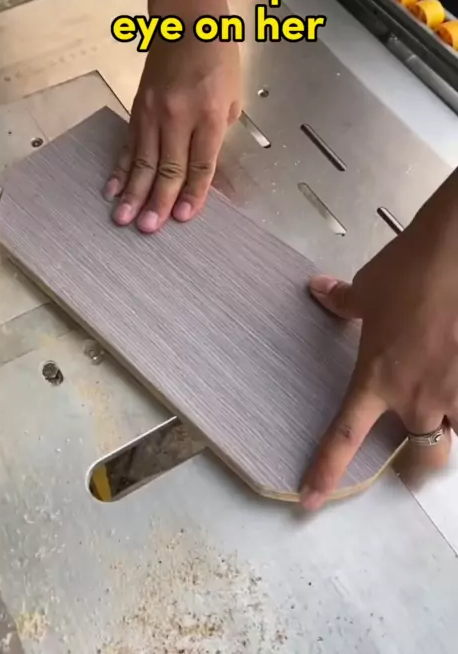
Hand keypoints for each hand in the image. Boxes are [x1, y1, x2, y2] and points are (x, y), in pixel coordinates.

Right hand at [104, 32, 240, 231]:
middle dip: (157, 202)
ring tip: (124, 217)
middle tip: (148, 228)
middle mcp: (180, 116)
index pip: (201, 165)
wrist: (188, 21)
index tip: (183, 217)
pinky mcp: (138, 108)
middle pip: (168, 168)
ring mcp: (154, 112)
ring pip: (142, 160)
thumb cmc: (217, 57)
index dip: (192, 195)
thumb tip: (202, 163)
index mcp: (210, 115)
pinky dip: (121, 168)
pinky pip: (129, 144)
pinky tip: (114, 187)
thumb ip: (218, 133)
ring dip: (133, 192)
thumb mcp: (233, 96)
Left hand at [300, 179, 457, 510]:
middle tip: (414, 449)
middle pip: (421, 460)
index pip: (344, 436)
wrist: (455, 253)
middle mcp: (417, 397)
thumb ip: (344, 302)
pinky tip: (456, 380)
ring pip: (457, 440)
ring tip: (446, 409)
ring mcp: (455, 392)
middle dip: (417, 464)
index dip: (326, 472)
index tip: (310, 500)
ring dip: (451, 432)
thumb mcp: (368, 287)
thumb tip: (319, 290)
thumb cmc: (408, 271)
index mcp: (377, 379)